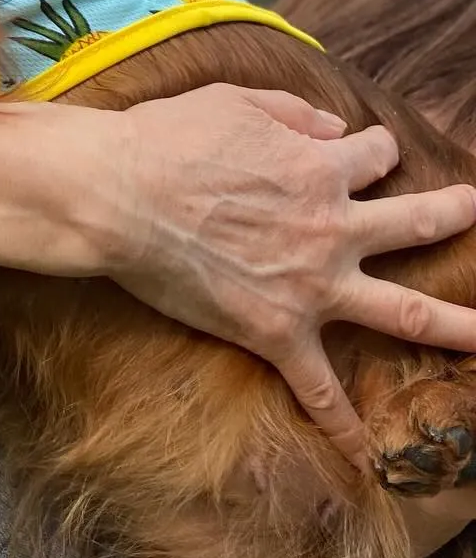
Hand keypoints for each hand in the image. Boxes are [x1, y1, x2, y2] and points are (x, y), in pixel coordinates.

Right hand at [100, 85, 475, 463]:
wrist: (118, 195)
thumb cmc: (168, 139)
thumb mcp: (235, 101)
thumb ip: (294, 112)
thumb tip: (335, 128)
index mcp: (320, 167)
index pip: (370, 154)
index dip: (372, 149)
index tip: (366, 150)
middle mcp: (331, 227)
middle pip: (417, 224)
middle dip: (453, 215)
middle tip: (475, 210)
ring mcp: (311, 286)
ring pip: (405, 312)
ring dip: (458, 326)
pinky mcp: (275, 332)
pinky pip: (320, 391)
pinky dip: (346, 427)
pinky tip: (368, 456)